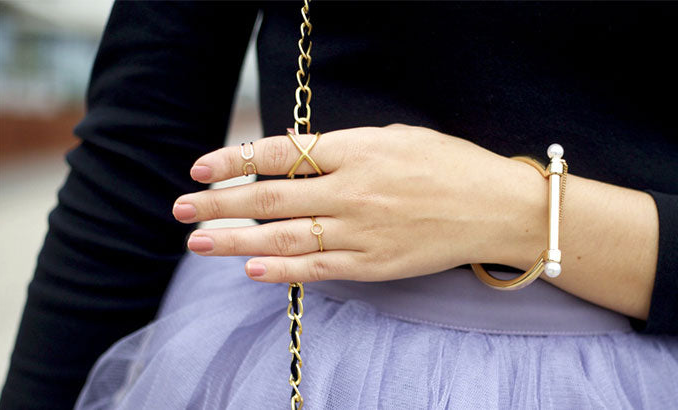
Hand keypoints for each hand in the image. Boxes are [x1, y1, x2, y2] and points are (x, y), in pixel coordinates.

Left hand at [172, 124, 540, 282]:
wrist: (496, 208)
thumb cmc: (449, 165)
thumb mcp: (395, 138)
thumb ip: (344, 149)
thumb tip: (297, 159)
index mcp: (357, 151)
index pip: (280, 154)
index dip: (234, 160)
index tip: (201, 167)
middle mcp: (353, 191)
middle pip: (270, 198)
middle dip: (219, 204)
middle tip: (181, 210)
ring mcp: (362, 231)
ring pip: (285, 237)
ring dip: (235, 241)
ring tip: (199, 243)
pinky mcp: (374, 264)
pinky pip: (318, 268)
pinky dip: (281, 269)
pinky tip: (250, 269)